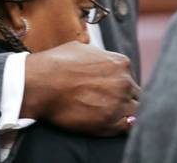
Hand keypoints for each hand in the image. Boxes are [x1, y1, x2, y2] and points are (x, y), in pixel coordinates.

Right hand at [21, 41, 139, 135]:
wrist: (41, 83)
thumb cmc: (56, 64)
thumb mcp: (82, 48)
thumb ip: (99, 56)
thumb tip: (100, 59)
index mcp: (120, 63)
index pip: (130, 78)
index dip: (120, 85)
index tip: (109, 89)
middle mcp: (124, 82)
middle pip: (134, 95)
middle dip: (123, 98)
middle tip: (106, 102)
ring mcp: (118, 104)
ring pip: (134, 112)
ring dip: (123, 113)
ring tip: (105, 112)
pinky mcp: (109, 123)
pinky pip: (127, 128)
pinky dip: (121, 127)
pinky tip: (108, 122)